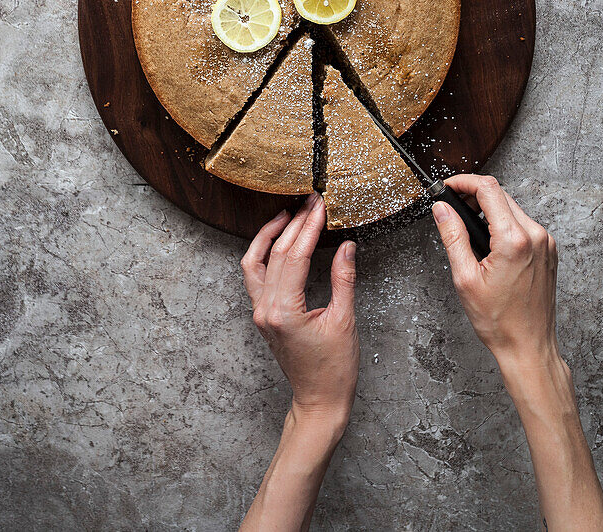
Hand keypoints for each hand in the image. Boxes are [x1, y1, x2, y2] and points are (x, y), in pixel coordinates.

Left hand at [241, 193, 358, 434]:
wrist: (319, 401)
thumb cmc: (334, 370)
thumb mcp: (344, 321)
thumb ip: (343, 279)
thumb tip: (347, 246)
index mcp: (285, 311)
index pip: (295, 256)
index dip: (309, 228)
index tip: (320, 206)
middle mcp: (266, 310)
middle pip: (276, 254)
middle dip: (295, 224)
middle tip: (311, 202)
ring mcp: (260, 313)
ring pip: (255, 262)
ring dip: (270, 235)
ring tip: (288, 214)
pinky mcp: (263, 315)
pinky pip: (255, 276)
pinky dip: (264, 254)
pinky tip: (278, 241)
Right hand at [432, 175, 558, 367]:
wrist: (529, 346)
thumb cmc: (499, 321)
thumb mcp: (465, 278)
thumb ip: (453, 237)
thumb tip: (442, 209)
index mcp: (513, 240)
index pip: (488, 189)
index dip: (464, 182)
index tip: (448, 187)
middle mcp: (535, 236)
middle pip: (501, 194)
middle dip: (474, 194)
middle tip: (453, 207)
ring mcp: (546, 242)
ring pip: (512, 207)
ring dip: (489, 208)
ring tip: (468, 226)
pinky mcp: (549, 250)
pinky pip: (523, 223)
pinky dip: (504, 222)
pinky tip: (490, 240)